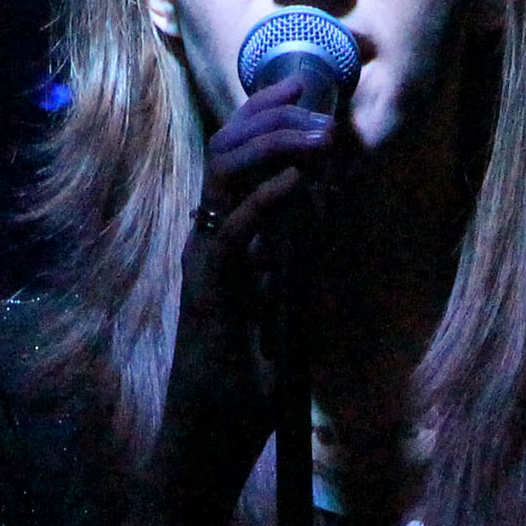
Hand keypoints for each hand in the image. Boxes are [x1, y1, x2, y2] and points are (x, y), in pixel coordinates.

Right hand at [154, 77, 333, 499]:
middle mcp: (208, 239)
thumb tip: (320, 211)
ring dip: (273, 145)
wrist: (212, 438)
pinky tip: (297, 183)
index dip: (268, 114)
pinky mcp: (208, 293)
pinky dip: (265, 201)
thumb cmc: (247, 382)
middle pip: (227, 149)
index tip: (310, 87)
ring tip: (316, 132)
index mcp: (225, 237)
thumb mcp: (286, 306)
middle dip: (272, 113)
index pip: (238, 155)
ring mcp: (205, 262)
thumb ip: (296, 259)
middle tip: (318, 99)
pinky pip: (232, 233)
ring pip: (224, 176)